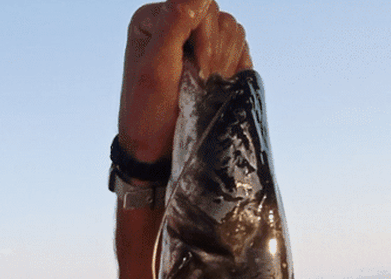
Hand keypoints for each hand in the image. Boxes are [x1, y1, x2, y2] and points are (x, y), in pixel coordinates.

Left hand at [117, 0, 251, 163]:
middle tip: (200, 82)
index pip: (197, 4)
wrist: (157, 152)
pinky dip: (235, 66)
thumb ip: (175, 22)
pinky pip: (240, 46)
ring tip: (205, 87)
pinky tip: (218, 86)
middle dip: (213, 52)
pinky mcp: (213, 57)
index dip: (204, 37)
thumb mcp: (157, 68)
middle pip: (217, 15)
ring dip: (224, 62)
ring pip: (232, 29)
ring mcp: (195, 40)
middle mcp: (174, 24)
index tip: (195, 70)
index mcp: (154, 19)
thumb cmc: (150, 114)